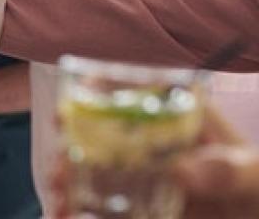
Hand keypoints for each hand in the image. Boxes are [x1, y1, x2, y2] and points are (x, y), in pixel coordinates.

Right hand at [51, 103, 257, 218]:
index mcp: (182, 117)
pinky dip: (82, 212)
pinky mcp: (143, 209)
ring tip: (59, 201)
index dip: (95, 93)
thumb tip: (182, 170)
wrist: (255, 216)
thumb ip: (227, 170)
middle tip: (58, 168)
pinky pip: (106, 209)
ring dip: (70, 184)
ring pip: (96, 173)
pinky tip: (65, 217)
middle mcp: (155, 144)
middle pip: (102, 134)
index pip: (134, 92)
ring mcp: (146, 178)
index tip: (70, 110)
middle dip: (71, 149)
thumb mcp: (254, 177)